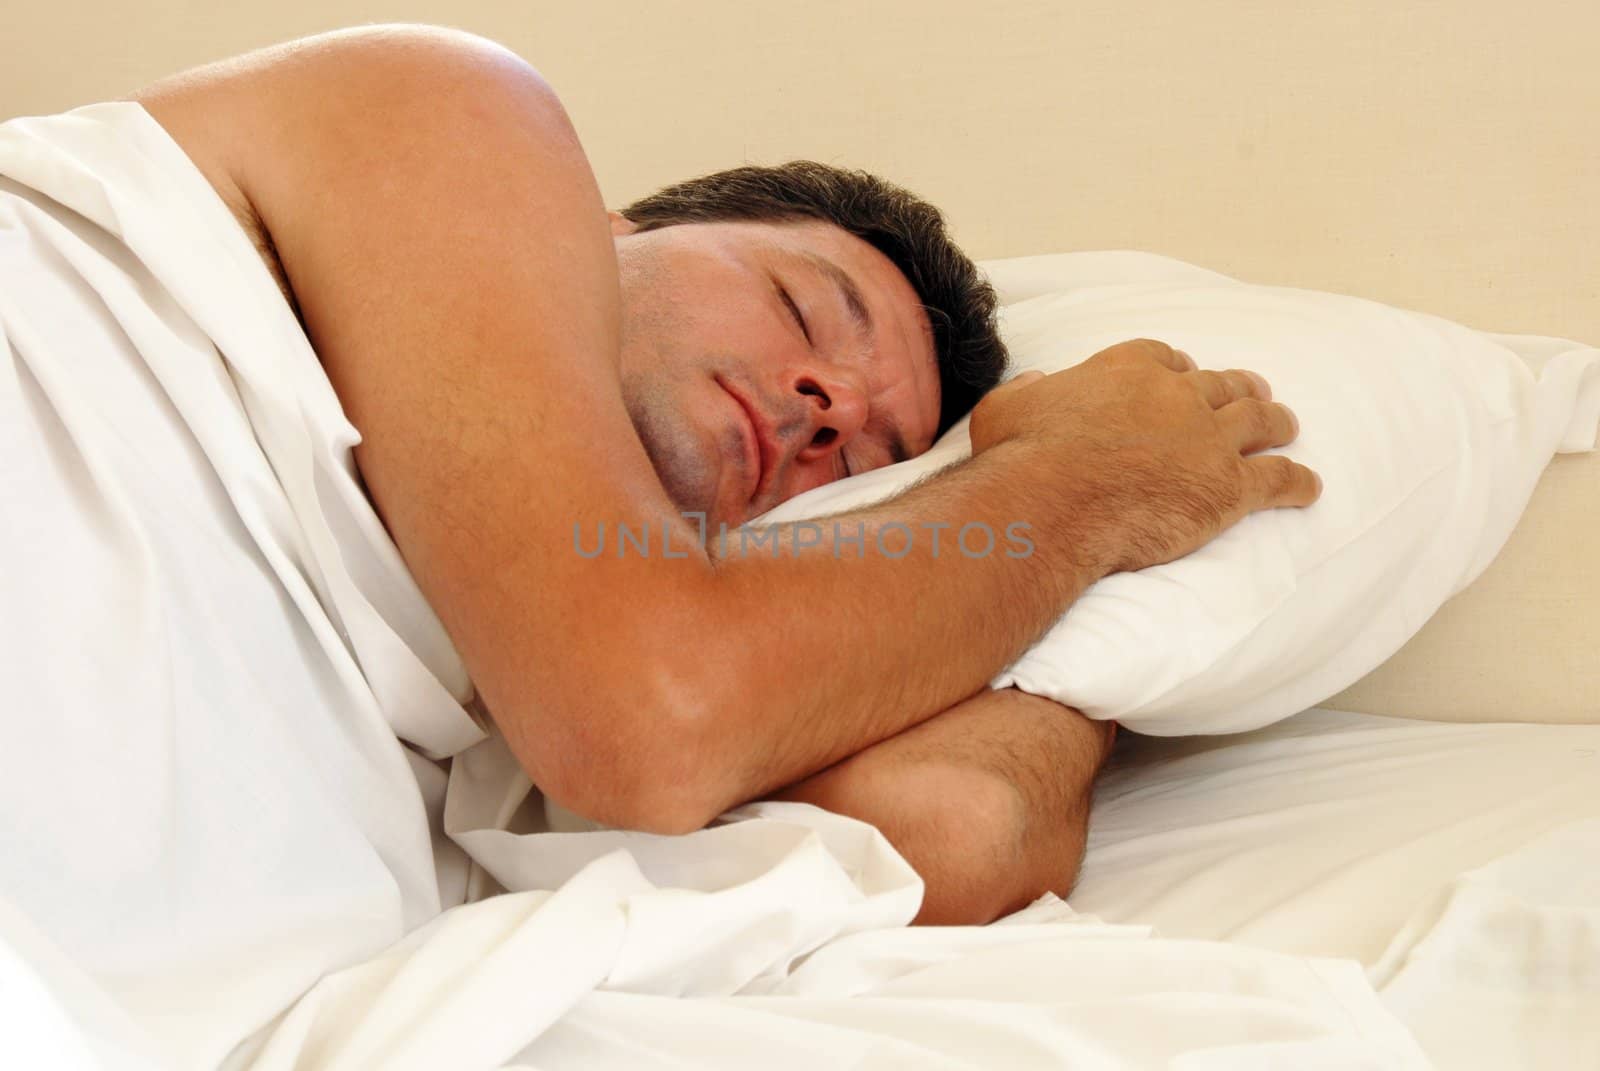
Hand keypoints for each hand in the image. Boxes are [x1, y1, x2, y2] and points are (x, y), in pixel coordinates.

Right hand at [969, 338, 1321, 575]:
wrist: (1050, 505)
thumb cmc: (1020, 458)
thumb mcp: (1006, 410)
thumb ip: (1028, 393)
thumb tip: (1038, 384)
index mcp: (1126, 368)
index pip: (1165, 358)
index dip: (1178, 368)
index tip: (1184, 374)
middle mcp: (1176, 395)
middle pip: (1219, 384)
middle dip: (1238, 388)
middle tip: (1253, 391)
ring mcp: (1209, 439)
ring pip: (1257, 421)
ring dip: (1276, 421)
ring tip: (1286, 426)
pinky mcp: (1230, 488)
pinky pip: (1278, 480)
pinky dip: (1298, 482)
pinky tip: (1310, 488)